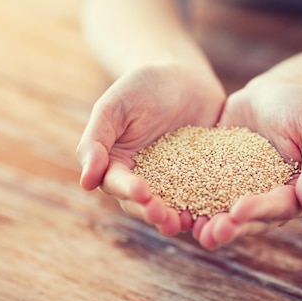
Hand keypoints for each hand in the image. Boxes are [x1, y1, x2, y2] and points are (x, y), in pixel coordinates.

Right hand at [76, 64, 224, 235]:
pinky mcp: (200, 178)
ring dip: (177, 219)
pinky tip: (215, 213)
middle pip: (144, 204)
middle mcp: (143, 179)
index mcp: (117, 164)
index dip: (128, 191)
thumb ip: (96, 140)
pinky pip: (202, 196)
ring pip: (172, 207)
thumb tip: (85, 182)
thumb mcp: (115, 105)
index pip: (117, 183)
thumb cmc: (142, 86)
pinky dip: (206, 207)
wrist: (184, 76)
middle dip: (153, 212)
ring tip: (187, 224)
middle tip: (165, 217)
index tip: (141, 193)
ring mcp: (173, 181)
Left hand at [193, 78, 301, 249]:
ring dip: (208, 223)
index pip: (277, 207)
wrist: (274, 92)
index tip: (239, 211)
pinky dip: (189, 199)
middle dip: (229, 227)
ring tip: (190, 228)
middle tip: (210, 233)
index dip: (258, 210)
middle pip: (248, 220)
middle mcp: (265, 198)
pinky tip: (172, 204)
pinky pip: (203, 190)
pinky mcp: (217, 176)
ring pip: (223, 212)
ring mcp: (239, 189)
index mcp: (293, 193)